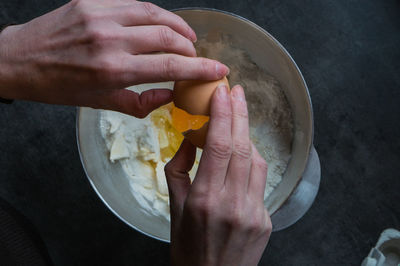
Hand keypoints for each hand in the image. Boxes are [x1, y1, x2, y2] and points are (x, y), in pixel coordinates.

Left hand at [0, 0, 228, 117]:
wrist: (19, 61)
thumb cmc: (59, 87)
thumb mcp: (101, 104)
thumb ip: (140, 103)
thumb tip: (170, 96)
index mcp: (112, 70)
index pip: (169, 65)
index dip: (200, 67)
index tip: (218, 69)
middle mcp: (109, 40)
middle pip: (168, 36)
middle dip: (191, 47)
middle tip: (196, 56)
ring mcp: (100, 16)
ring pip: (155, 13)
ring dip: (178, 25)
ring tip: (187, 37)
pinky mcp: (92, 2)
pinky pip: (134, 3)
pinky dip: (155, 14)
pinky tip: (161, 23)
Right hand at [165, 84, 271, 265]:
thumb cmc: (188, 248)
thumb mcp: (173, 208)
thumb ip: (179, 170)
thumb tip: (191, 141)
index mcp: (203, 200)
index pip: (218, 146)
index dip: (223, 115)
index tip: (222, 93)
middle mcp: (232, 203)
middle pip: (241, 147)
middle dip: (240, 113)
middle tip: (237, 92)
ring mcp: (253, 212)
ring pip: (257, 160)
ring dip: (247, 134)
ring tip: (238, 117)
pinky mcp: (266, 219)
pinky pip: (261, 180)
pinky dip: (253, 160)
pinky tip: (244, 152)